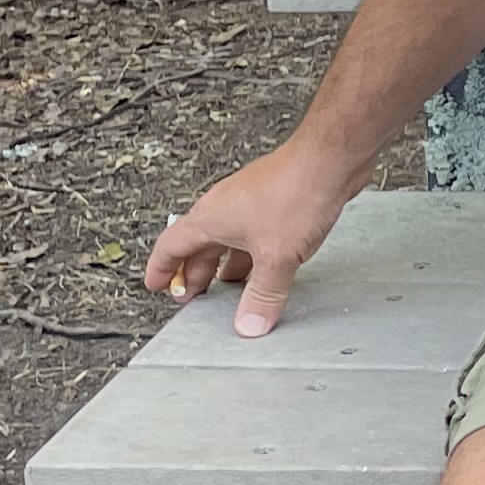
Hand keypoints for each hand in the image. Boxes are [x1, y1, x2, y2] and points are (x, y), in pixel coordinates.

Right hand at [146, 143, 363, 337]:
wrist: (329, 160)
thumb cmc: (294, 192)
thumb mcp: (275, 257)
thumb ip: (263, 294)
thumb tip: (249, 324)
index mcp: (209, 218)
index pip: (170, 246)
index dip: (161, 269)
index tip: (155, 284)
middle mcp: (224, 208)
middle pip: (198, 246)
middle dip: (193, 273)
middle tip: (192, 297)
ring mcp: (249, 203)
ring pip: (228, 240)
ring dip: (224, 265)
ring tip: (229, 288)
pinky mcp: (274, 202)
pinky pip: (253, 234)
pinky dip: (252, 255)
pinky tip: (266, 267)